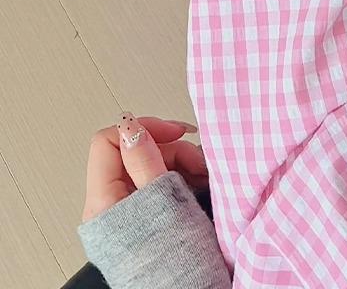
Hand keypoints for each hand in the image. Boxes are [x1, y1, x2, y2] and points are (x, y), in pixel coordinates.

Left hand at [82, 112, 207, 222]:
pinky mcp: (140, 216)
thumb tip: (129, 125)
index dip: (144, 128)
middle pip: (135, 152)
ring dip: (181, 163)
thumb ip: (146, 163)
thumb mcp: (164, 203)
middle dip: (172, 149)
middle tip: (199, 161)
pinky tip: (200, 183)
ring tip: (205, 176)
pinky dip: (180, 178)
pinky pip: (156, 183)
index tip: (178, 132)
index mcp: (104, 201)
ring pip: (149, 165)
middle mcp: (108, 204)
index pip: (108, 141)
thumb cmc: (175, 259)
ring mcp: (124, 210)